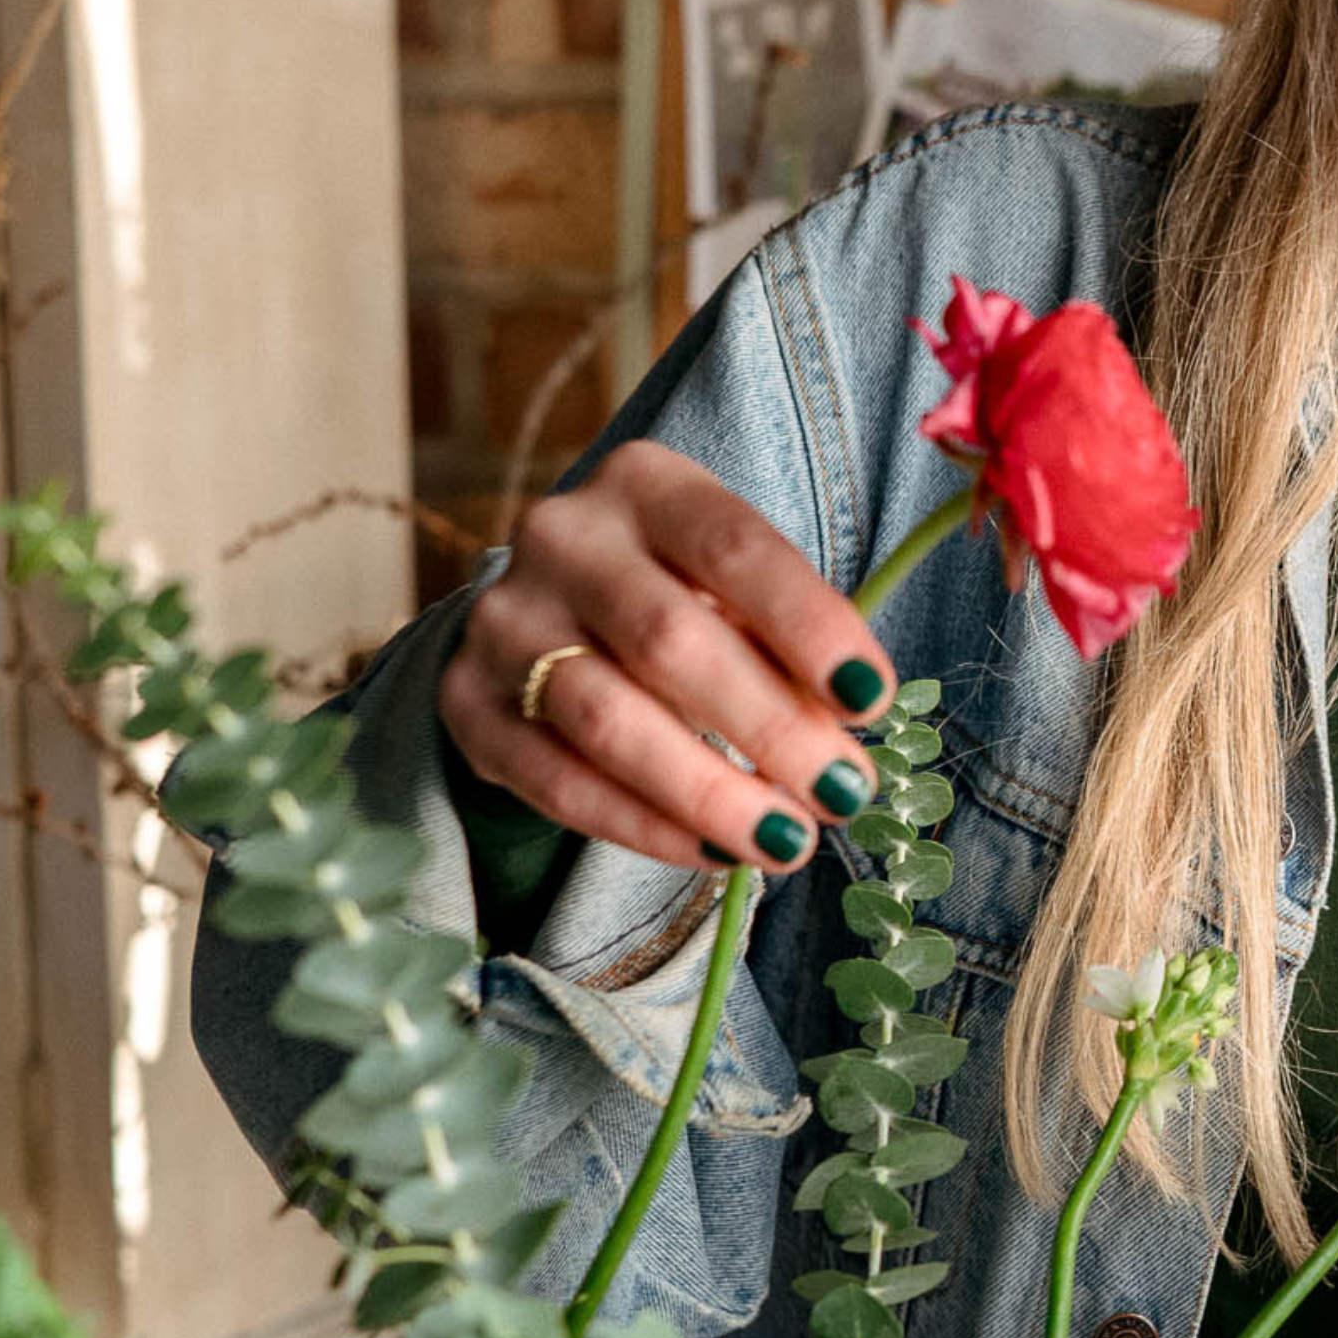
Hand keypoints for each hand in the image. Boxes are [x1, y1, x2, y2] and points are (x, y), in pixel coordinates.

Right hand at [439, 441, 897, 873]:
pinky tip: (713, 852)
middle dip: (769, 727)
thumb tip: (843, 723)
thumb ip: (784, 637)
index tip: (870, 700)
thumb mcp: (736, 583)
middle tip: (841, 792)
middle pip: (668, 640)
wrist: (553, 610)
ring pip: (606, 719)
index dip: (808, 627)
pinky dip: (642, 826)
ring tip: (787, 840)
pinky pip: (556, 781)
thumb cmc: (680, 591)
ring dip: (708, 792)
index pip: (734, 549)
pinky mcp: (467, 705)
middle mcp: (561, 539)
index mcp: (644, 484)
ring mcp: (504, 621)